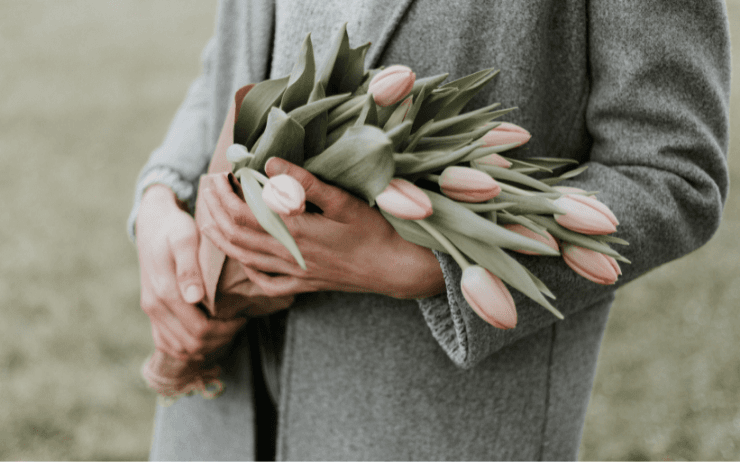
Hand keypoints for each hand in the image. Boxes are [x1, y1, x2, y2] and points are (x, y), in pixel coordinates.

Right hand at [136, 185, 246, 360]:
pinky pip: (168, 344)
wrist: (153, 224)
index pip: (199, 330)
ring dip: (206, 346)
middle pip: (191, 345)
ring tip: (227, 327)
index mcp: (164, 291)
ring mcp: (152, 312)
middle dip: (220, 340)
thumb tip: (193, 298)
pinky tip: (210, 332)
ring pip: (180, 349)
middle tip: (239, 322)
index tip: (242, 316)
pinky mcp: (153, 312)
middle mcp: (154, 306)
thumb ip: (189, 268)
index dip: (225, 330)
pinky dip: (190, 346)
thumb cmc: (175, 228)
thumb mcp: (185, 239)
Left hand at [199, 158, 445, 299]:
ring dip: (221, 238)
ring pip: (244, 258)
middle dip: (215, 212)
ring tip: (209, 218)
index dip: (224, 196)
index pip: (244, 214)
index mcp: (297, 232)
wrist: (394, 268)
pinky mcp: (303, 285)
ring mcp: (294, 274)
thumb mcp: (344, 201)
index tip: (218, 176)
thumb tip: (270, 163)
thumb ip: (306, 182)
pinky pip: (265, 282)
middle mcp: (289, 256)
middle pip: (236, 236)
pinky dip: (247, 270)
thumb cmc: (373, 230)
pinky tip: (241, 257)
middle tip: (207, 190)